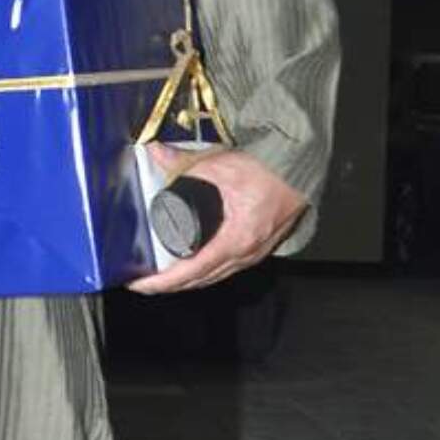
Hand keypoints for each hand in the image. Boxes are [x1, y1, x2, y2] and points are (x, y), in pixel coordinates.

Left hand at [127, 146, 307, 294]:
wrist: (298, 170)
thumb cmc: (267, 171)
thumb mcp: (218, 165)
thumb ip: (182, 161)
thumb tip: (155, 153)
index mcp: (235, 238)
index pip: (191, 271)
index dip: (163, 282)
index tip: (141, 284)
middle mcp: (245, 253)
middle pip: (201, 280)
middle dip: (169, 286)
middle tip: (142, 281)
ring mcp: (252, 254)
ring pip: (213, 278)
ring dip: (187, 281)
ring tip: (161, 278)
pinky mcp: (256, 249)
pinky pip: (226, 269)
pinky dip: (205, 272)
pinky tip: (191, 268)